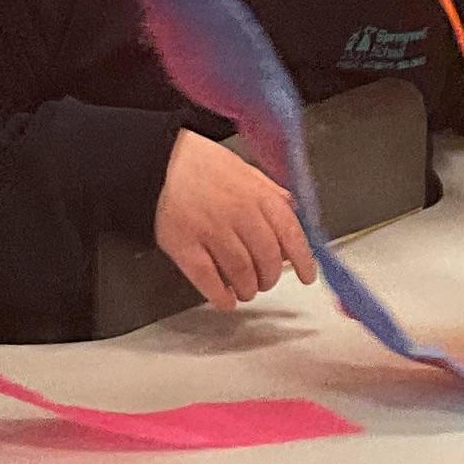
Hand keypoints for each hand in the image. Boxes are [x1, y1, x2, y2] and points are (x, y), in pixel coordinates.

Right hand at [154, 132, 316, 310]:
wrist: (156, 162)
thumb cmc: (201, 165)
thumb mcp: (243, 169)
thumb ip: (269, 192)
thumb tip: (292, 211)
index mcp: (256, 195)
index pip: (290, 233)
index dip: (302, 259)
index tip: (307, 275)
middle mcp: (238, 214)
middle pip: (267, 259)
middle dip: (270, 277)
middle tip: (265, 281)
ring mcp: (210, 232)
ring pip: (241, 274)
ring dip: (248, 289)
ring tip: (246, 290)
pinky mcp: (184, 246)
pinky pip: (209, 280)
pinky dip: (221, 296)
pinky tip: (226, 300)